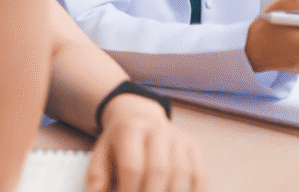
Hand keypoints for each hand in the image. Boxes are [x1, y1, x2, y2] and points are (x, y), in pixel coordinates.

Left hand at [87, 94, 207, 191]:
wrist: (140, 119)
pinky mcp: (194, 148)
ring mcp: (179, 138)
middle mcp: (157, 130)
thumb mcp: (101, 156)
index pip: (132, 166)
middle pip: (159, 170)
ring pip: (182, 174)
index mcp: (130, 129)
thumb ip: (99, 180)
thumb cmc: (118, 146)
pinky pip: (200, 176)